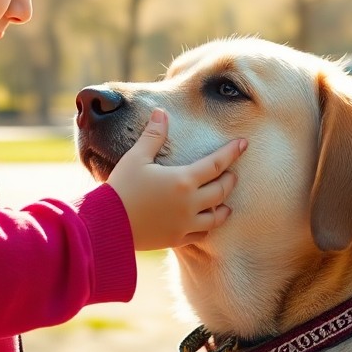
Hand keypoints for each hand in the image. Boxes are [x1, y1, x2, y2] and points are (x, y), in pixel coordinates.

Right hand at [106, 109, 246, 249]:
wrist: (106, 226)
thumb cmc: (121, 188)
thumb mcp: (136, 158)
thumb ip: (153, 135)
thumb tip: (162, 112)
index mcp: (183, 180)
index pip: (216, 164)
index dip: (232, 152)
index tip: (244, 143)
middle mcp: (190, 204)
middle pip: (221, 191)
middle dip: (230, 180)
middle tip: (233, 173)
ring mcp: (185, 224)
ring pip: (216, 217)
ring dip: (224, 207)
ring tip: (225, 203)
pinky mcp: (176, 239)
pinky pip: (201, 234)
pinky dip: (207, 226)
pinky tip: (205, 222)